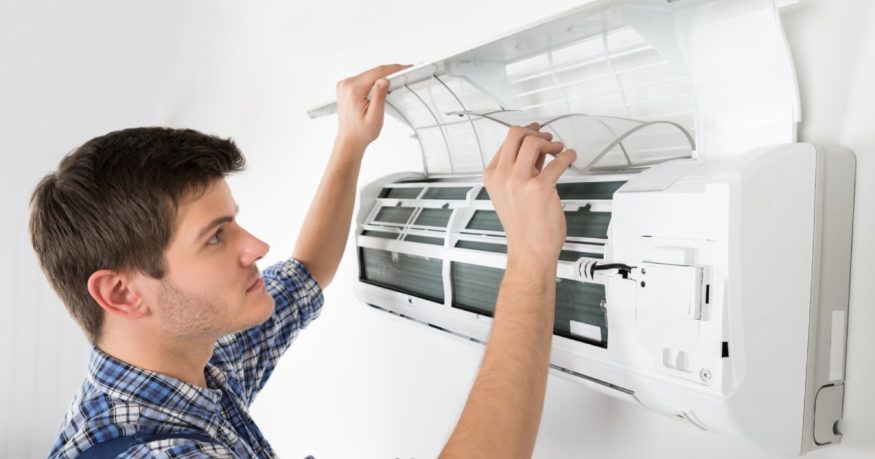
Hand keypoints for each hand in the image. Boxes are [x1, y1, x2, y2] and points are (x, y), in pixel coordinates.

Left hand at [335, 63, 410, 152]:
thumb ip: (380, 96)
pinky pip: (363, 78)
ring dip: (381, 76)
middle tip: (404, 71)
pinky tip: (381, 84)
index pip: (377, 72)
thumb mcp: (375, 116)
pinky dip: (373, 80)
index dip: (393, 68)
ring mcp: (344, 85)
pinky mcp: (345, 87)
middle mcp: (346, 85)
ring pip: (368, 74)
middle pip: (372, 71)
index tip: (405, 67)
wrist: (349, 139)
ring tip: (395, 78)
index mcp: (353, 90)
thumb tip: (384, 79)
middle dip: (389, 71)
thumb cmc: (361, 132)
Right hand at [483, 123, 576, 265]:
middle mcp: (503, 176)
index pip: (506, 142)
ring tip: (558, 148)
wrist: (529, 250)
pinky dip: (567, 156)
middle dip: (535, 131)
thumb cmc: (522, 227)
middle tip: (547, 137)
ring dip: (551, 142)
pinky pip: (558, 161)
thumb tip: (535, 151)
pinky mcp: (540, 187)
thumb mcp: (510, 194)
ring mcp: (520, 181)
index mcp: (492, 176)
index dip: (524, 133)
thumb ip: (520, 170)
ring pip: (534, 141)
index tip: (534, 132)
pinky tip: (569, 157)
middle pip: (517, 134)